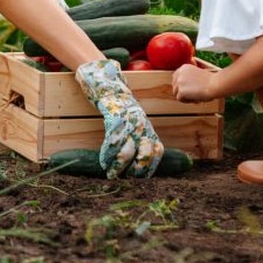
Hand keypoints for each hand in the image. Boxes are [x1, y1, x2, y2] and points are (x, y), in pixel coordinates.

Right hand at [75, 59, 163, 178]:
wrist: (109, 84)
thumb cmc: (120, 106)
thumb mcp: (134, 121)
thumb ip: (138, 136)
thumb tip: (136, 158)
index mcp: (147, 127)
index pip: (158, 151)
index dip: (151, 167)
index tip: (141, 177)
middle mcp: (141, 126)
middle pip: (146, 154)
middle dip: (137, 170)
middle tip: (127, 179)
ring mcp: (128, 122)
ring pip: (128, 151)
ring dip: (119, 166)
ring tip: (112, 174)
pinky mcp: (114, 117)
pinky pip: (113, 141)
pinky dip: (108, 154)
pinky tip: (104, 161)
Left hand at [172, 59, 219, 102]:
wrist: (215, 84)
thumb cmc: (211, 81)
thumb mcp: (197, 74)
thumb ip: (188, 77)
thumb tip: (183, 86)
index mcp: (184, 67)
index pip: (176, 78)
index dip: (183, 85)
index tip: (191, 89)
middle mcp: (179, 73)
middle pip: (175, 86)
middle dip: (183, 91)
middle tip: (194, 94)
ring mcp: (179, 82)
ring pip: (176, 93)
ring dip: (185, 96)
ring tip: (196, 97)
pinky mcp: (181, 91)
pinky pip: (179, 99)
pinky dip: (187, 101)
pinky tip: (196, 99)